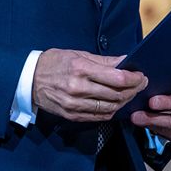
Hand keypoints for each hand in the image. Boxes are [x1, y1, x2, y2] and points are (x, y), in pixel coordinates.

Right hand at [32, 48, 146, 121]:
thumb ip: (104, 60)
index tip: (141, 75)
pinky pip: (100, 116)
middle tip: (140, 84)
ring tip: (130, 93)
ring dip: (125, 101)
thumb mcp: (77, 54)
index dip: (134, 78)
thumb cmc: (54, 63)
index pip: (117, 78)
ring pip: (111, 107)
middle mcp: (78, 88)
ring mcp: (75, 104)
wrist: (28, 80)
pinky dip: (112, 110)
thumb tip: (126, 60)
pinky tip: (116, 103)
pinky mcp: (72, 115)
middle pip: (117, 94)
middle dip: (134, 89)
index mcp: (81, 68)